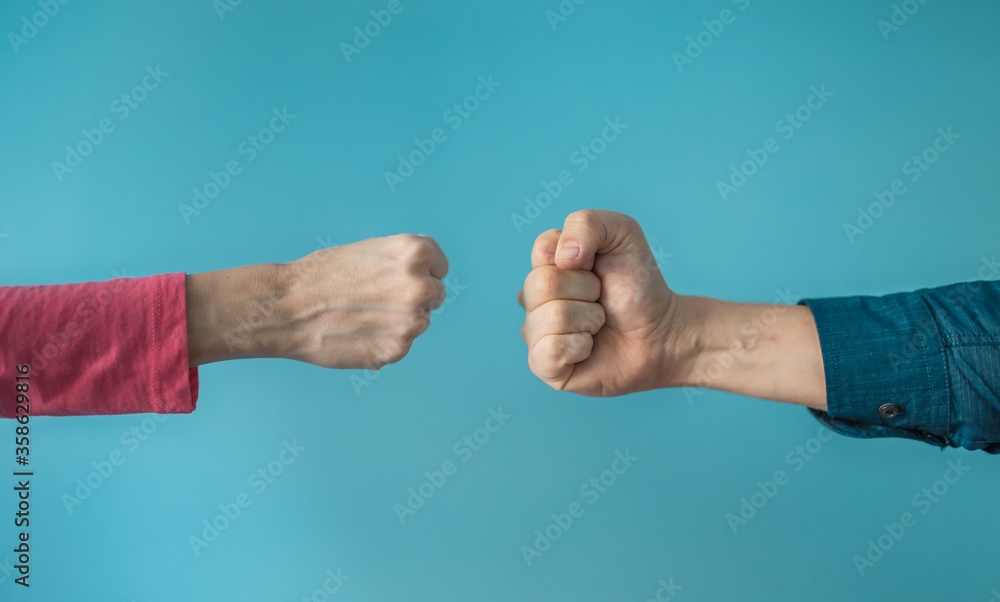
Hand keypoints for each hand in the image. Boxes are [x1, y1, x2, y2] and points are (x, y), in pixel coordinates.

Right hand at [187, 234, 447, 368]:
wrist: (286, 307)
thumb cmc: (322, 275)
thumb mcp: (371, 251)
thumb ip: (404, 264)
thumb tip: (428, 281)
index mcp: (415, 252)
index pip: (440, 266)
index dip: (420, 272)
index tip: (399, 277)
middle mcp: (420, 285)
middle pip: (435, 295)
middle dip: (412, 298)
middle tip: (375, 299)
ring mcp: (412, 321)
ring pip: (419, 322)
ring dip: (399, 322)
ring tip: (360, 315)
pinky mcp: (398, 350)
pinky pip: (401, 345)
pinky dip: (383, 343)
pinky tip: (356, 333)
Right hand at [518, 210, 693, 395]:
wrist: (663, 331)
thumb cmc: (638, 283)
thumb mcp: (622, 234)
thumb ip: (587, 223)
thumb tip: (562, 259)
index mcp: (546, 266)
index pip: (542, 250)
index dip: (580, 256)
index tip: (597, 266)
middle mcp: (534, 299)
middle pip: (542, 284)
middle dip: (587, 290)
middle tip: (602, 298)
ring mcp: (536, 333)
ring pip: (549, 318)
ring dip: (589, 319)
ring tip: (599, 324)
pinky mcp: (544, 366)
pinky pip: (549, 351)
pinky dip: (580, 347)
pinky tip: (590, 348)